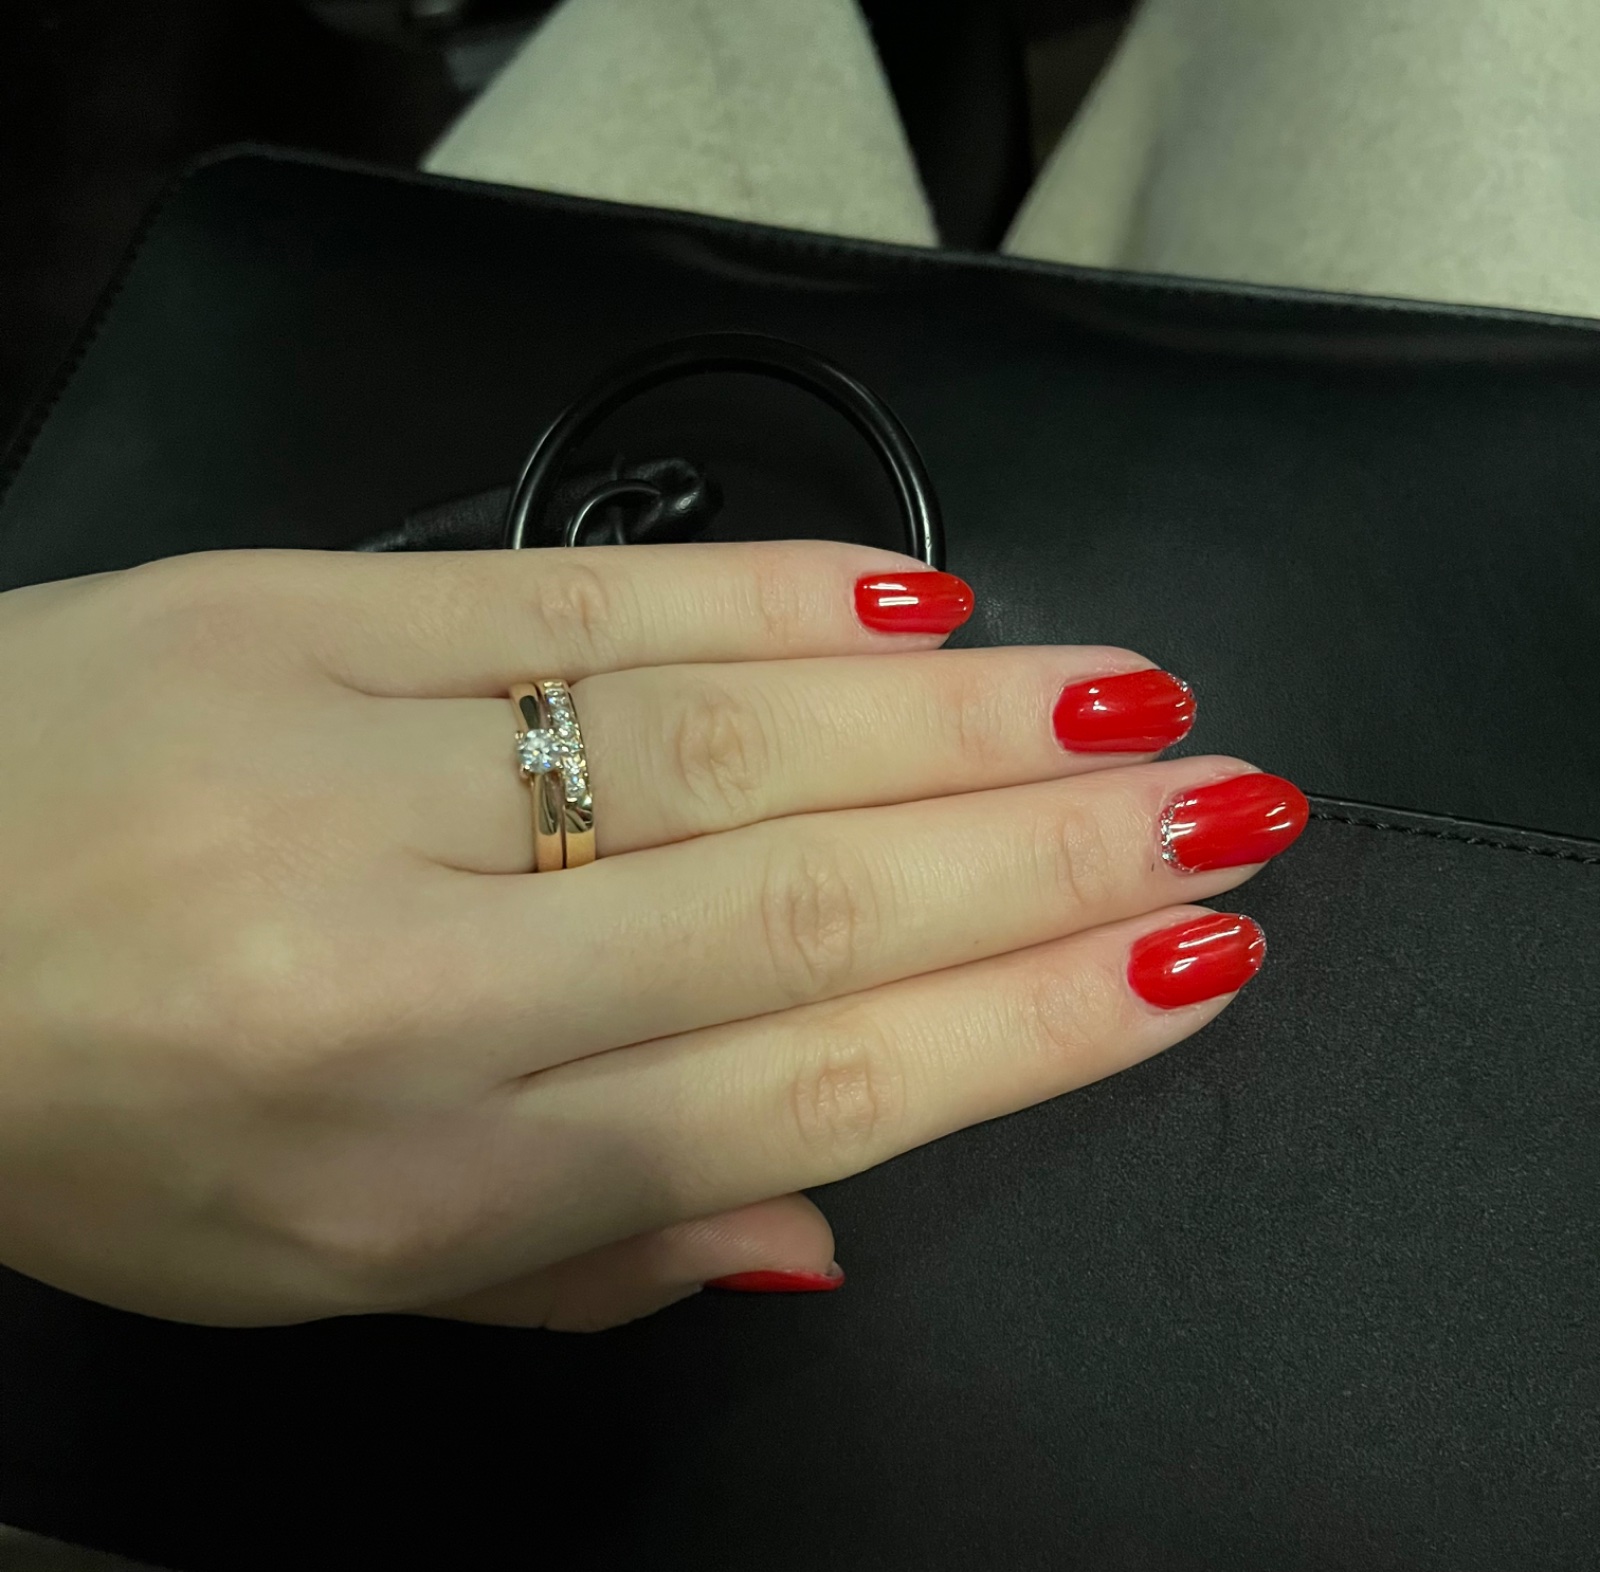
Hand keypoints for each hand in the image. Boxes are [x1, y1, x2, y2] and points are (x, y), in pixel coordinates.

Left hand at [0, 541, 1303, 1328]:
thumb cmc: (91, 1129)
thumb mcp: (332, 1273)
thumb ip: (592, 1257)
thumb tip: (822, 1226)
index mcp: (431, 1176)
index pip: (807, 1090)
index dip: (1023, 1022)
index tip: (1182, 956)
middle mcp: (414, 979)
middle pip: (802, 905)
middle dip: (1042, 856)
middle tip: (1218, 803)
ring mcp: (355, 772)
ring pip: (721, 739)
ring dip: (952, 721)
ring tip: (1123, 704)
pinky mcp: (299, 613)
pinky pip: (581, 595)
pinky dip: (771, 594)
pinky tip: (920, 605)